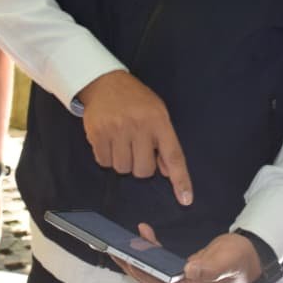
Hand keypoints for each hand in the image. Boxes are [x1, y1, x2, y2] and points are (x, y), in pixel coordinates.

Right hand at [76, 71, 192, 205]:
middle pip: (143, 170)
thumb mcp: (158, 114)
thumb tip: (167, 172)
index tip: (186, 200)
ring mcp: (116, 130)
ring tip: (121, 140)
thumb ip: (164, 142)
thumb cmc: (136, 100)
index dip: (180, 180)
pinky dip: (106, 156)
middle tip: (136, 147)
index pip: (173, 156)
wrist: (105, 82)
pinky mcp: (97, 134)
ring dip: (122, 160)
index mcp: (159, 121)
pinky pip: (104, 162)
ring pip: (122, 169)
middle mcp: (138, 126)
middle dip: (140, 164)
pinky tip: (108, 140)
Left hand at [112, 223, 259, 282]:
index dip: (140, 269)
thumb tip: (189, 270)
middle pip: (150, 281)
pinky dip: (151, 254)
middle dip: (131, 263)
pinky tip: (145, 235)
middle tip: (113, 245)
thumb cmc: (239, 259)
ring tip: (121, 240)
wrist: (249, 261)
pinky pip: (160, 269)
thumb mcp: (228, 259)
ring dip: (137, 258)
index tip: (125, 254)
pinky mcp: (181, 281)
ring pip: (152, 276)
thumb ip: (210, 267)